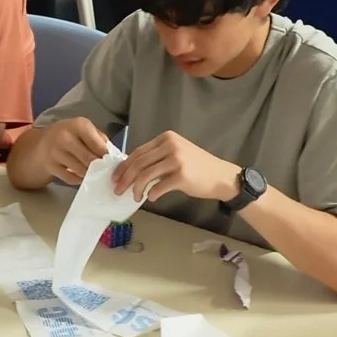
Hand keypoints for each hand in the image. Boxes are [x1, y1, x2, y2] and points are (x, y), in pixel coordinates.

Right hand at [41, 117, 110, 184]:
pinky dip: (79, 179)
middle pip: (89, 159)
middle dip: (99, 167)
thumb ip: (100, 140)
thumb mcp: (85, 129)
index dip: (106, 156)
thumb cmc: (70, 135)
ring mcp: (56, 152)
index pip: (97, 145)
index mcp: (78, 125)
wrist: (43, 142)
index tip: (111, 162)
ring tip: (95, 173)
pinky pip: (70, 178)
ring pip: (80, 170)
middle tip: (105, 170)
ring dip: (90, 174)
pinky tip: (82, 175)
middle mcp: (65, 137)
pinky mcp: (50, 166)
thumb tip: (113, 156)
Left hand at [112, 131, 238, 203]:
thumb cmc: (197, 167)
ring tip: (135, 197)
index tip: (116, 178)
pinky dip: (151, 194)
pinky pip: (158, 187)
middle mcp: (170, 145)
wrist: (221, 176)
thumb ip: (157, 158)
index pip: (138, 152)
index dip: (124, 166)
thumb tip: (132, 171)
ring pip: (145, 175)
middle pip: (138, 163)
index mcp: (166, 138)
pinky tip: (151, 198)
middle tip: (118, 190)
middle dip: (125, 179)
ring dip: (136, 188)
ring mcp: (176, 159)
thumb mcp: (176, 154)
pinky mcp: (181, 175)